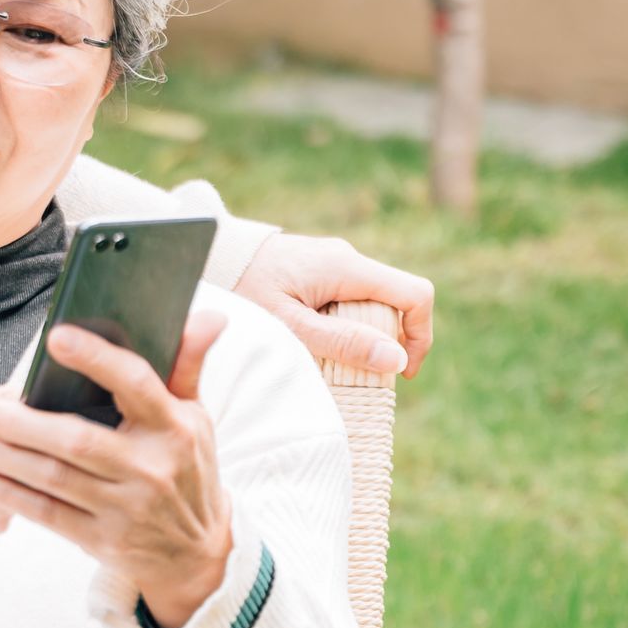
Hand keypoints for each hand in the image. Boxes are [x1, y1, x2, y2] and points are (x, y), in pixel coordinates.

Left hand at [0, 312, 231, 627]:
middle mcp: (153, 468)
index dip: (96, 359)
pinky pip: (48, 515)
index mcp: (174, 427)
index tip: (56, 337)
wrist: (194, 553)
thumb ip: (187, 365)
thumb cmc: (186, 469)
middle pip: (77, 440)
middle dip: (23, 424)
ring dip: (6, 458)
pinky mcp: (105, 541)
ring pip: (55, 478)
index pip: (136, 384)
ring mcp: (128, 509)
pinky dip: (10, 495)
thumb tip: (210, 315)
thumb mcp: (195, 418)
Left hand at [235, 232, 432, 377]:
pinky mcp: (320, 269)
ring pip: (372, 303)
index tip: (401, 371)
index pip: (416, 294)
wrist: (206, 256)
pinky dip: (343, 325)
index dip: (421, 336)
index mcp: (347, 267)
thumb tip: (396, 359)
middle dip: (386, 341)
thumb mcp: (290, 326)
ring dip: (361, 335)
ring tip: (323, 356)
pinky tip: (311, 340)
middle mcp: (347, 258)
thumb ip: (342, 341)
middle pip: (396, 302)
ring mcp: (334, 262)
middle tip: (352, 370)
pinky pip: (350, 299)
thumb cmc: (242, 290)